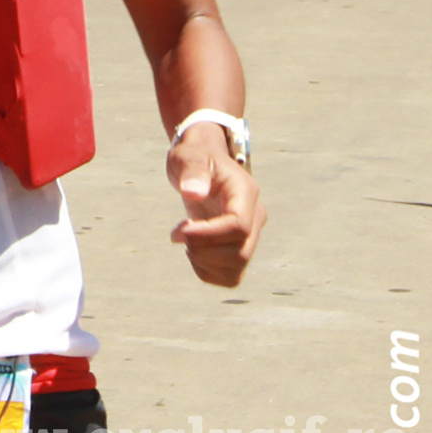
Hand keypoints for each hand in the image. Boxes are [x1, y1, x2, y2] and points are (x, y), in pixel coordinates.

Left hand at [167, 123, 265, 286]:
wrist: (202, 162)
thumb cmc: (195, 157)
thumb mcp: (188, 156)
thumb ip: (192, 171)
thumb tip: (193, 193)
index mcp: (245, 193)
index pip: (238, 227)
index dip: (208, 235)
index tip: (180, 231)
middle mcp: (254, 216)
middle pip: (240, 253)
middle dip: (202, 250)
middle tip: (177, 233)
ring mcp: (250, 235)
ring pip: (237, 269)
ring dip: (204, 263)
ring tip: (185, 241)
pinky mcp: (240, 248)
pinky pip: (231, 276)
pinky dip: (207, 272)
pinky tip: (193, 251)